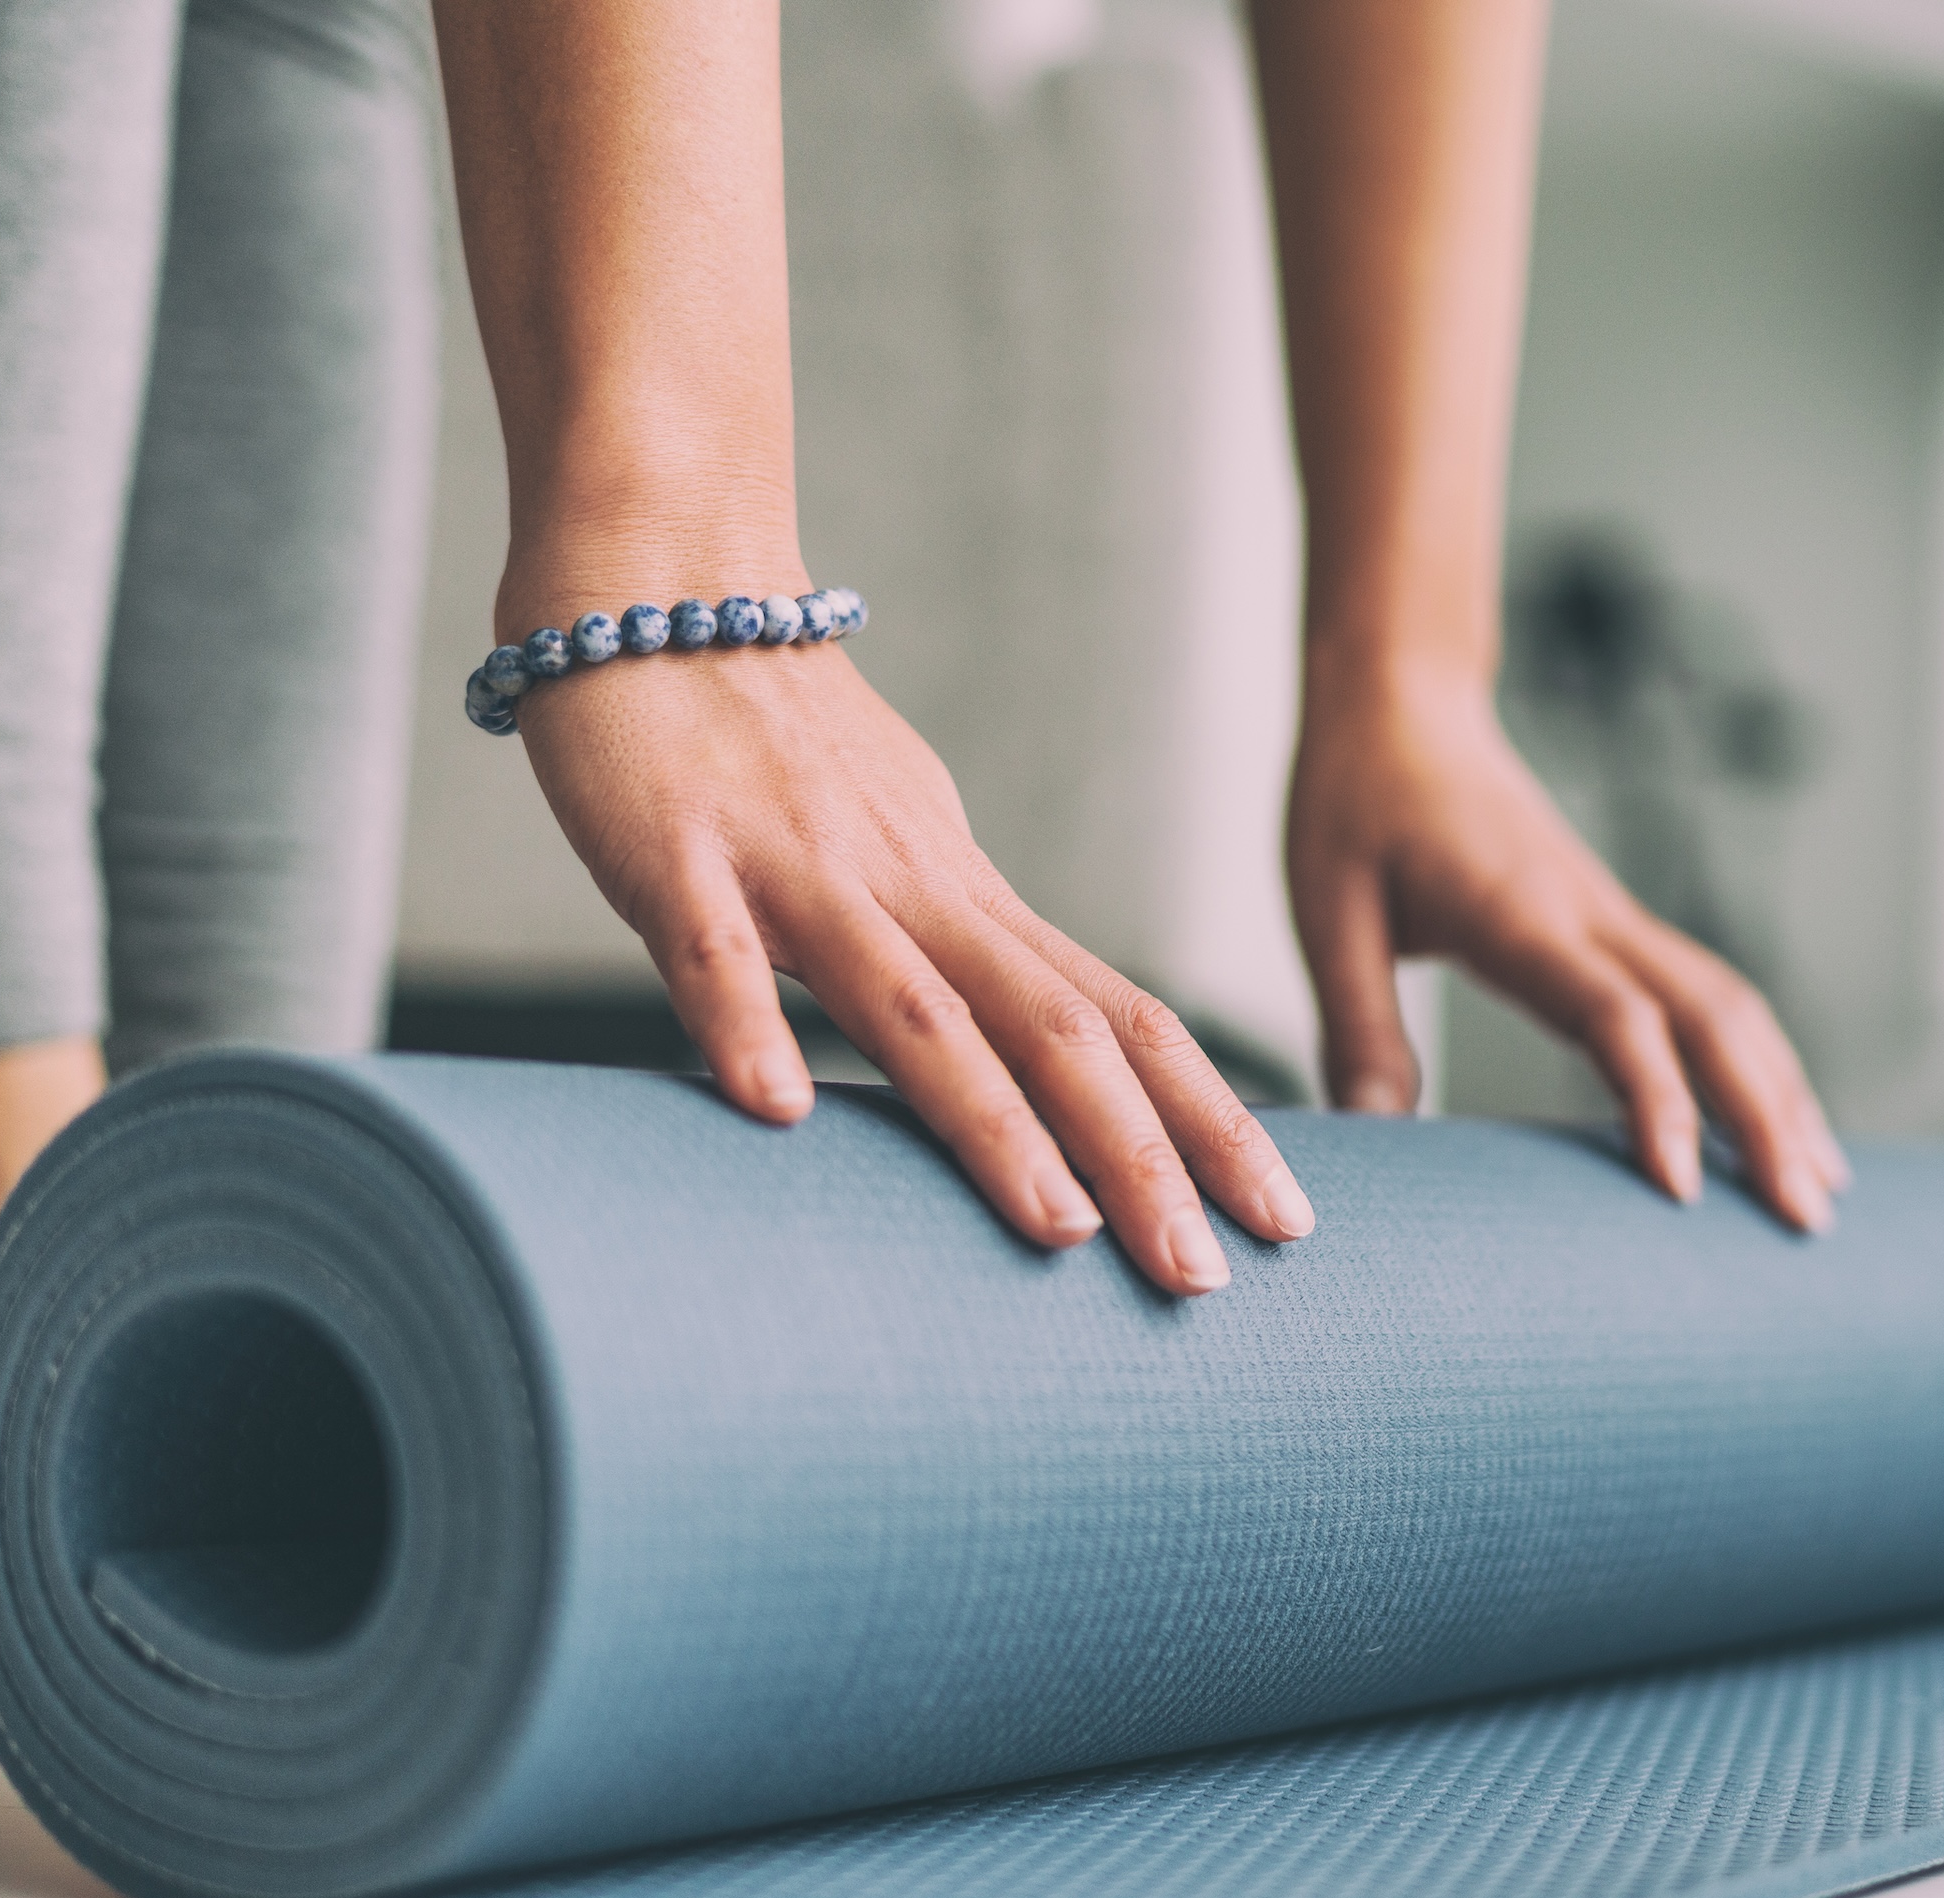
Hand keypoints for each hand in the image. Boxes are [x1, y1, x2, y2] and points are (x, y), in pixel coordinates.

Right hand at [516, 639, 1313, 1294]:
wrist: (658, 573)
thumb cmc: (774, 733)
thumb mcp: (899, 849)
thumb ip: (958, 951)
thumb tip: (1035, 1056)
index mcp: (968, 896)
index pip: (1120, 1020)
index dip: (1207, 1120)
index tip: (1284, 1221)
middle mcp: (912, 886)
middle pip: (1056, 1031)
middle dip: (1142, 1157)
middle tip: (1208, 1279)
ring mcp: (798, 869)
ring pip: (916, 1006)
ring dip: (992, 1120)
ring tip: (1061, 1226)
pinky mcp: (679, 854)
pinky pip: (715, 951)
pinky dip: (749, 1024)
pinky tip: (776, 1110)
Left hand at [1285, 658, 1851, 1228]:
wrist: (1401, 699)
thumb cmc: (1358, 800)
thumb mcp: (1327, 912)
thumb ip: (1357, 1026)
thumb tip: (1371, 1135)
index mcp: (1520, 914)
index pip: (1615, 1015)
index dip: (1655, 1100)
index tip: (1680, 1190)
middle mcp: (1591, 913)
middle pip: (1710, 1016)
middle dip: (1765, 1118)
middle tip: (1803, 1220)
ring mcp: (1615, 914)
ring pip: (1730, 1004)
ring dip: (1782, 1093)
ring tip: (1820, 1190)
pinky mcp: (1617, 921)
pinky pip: (1709, 993)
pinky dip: (1759, 1059)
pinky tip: (1780, 1119)